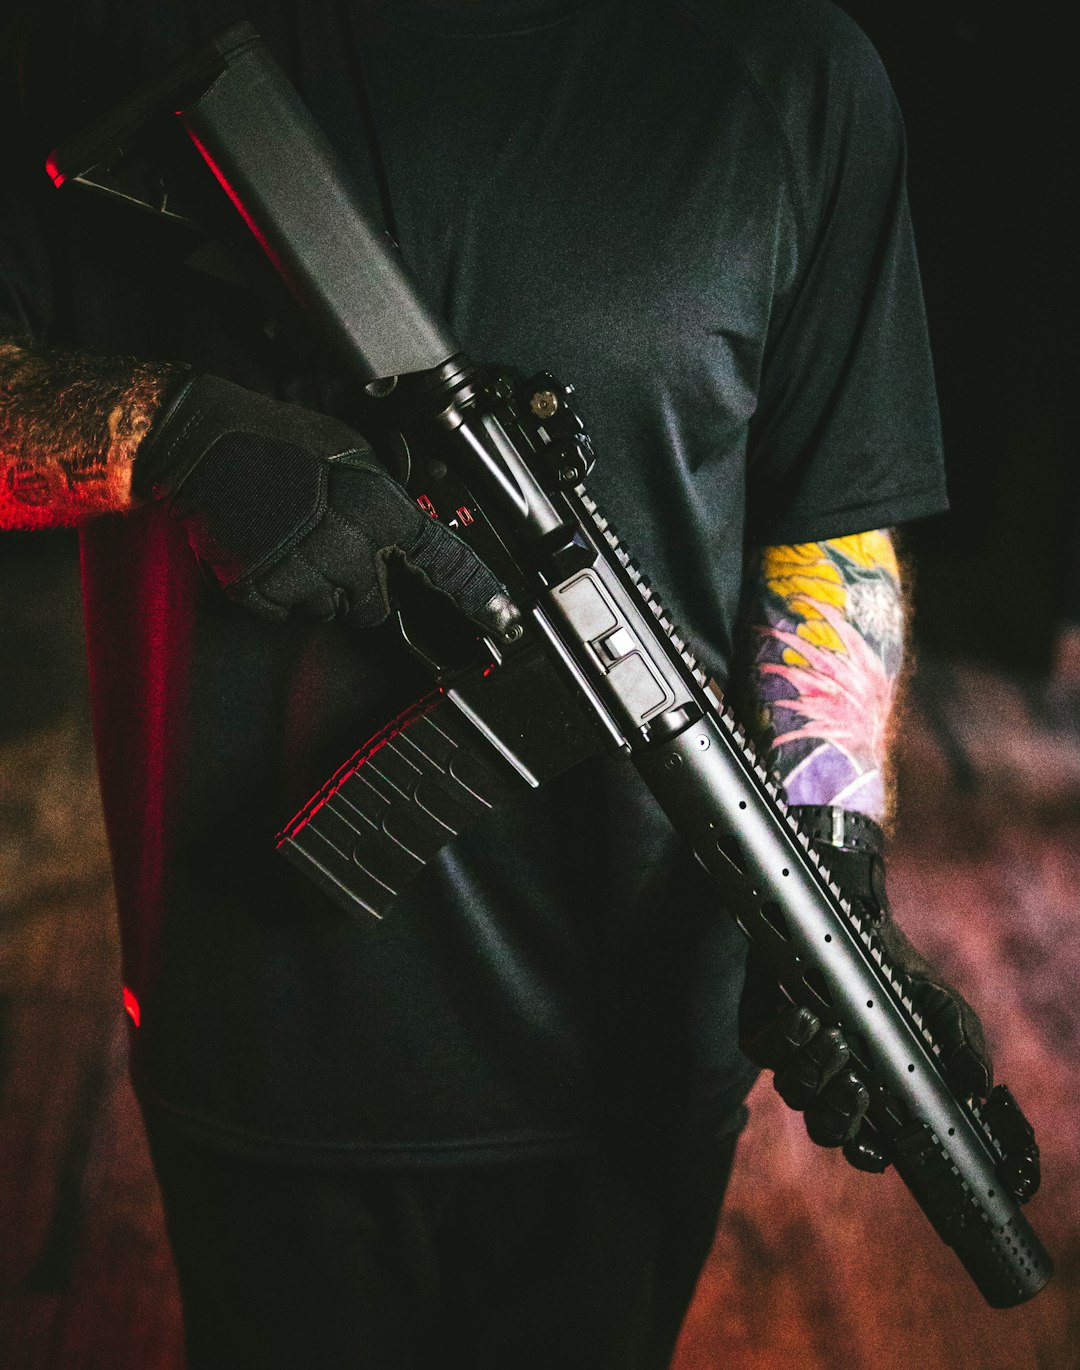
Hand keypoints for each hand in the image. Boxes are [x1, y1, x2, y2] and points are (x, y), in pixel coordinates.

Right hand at [133, 373, 518, 633]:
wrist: (200, 442)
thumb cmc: (275, 439)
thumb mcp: (350, 449)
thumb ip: (384, 494)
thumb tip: (404, 525)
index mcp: (372, 506)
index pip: (437, 558)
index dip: (473, 591)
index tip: (500, 619)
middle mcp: (342, 545)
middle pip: (375, 603)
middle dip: (361, 587)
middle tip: (332, 550)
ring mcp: (298, 571)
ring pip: (330, 611)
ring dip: (319, 590)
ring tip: (293, 543)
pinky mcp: (258, 588)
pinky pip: (286, 612)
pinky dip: (280, 593)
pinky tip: (269, 552)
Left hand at [739, 809, 993, 1172]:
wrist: (857, 921)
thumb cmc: (900, 975)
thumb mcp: (941, 1008)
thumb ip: (962, 1046)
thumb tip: (977, 1088)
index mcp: (875, 1093)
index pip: (868, 1145)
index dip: (870, 1154)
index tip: (881, 1145)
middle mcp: (832, 1082)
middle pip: (827, 1129)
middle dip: (841, 1114)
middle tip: (860, 1081)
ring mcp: (796, 1057)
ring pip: (794, 1091)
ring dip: (816, 1069)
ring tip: (836, 1035)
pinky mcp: (763, 1026)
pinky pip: (763, 1050)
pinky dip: (784, 1038)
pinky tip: (805, 1014)